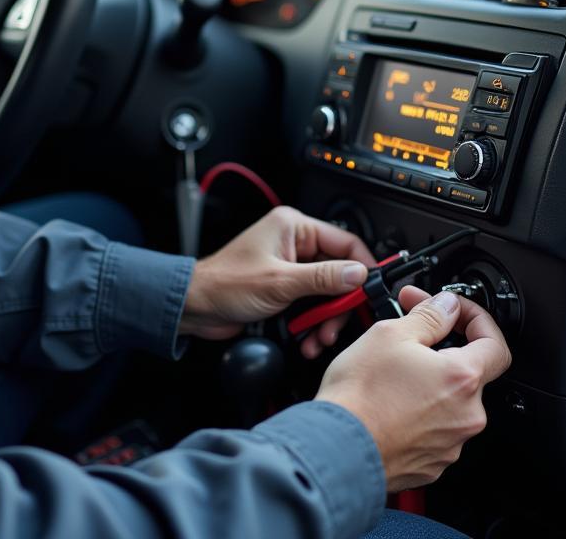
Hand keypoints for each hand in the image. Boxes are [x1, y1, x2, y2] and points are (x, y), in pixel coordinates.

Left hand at [179, 206, 374, 356]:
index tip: (371, 290)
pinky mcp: (285, 288)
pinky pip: (311, 304)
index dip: (361, 266)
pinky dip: (312, 323)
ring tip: (318, 337)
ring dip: (325, 318)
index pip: (344, 240)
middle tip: (336, 324)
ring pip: (326, 292)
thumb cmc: (224, 284)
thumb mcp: (280, 282)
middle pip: (338, 271)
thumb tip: (357, 274)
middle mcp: (294, 243)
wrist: (194, 307)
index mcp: (294, 227)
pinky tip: (307, 339)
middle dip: (339, 303)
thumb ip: (322, 278)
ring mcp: (290, 267)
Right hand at [316, 286, 510, 490]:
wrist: (337, 449)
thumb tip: (446, 306)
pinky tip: (392, 399)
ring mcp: (450, 443)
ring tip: (394, 370)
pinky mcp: (432, 463)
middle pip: (470, 371)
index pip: (495, 343)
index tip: (453, 311)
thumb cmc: (359, 397)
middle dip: (444, 348)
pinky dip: (420, 409)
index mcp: (462, 379)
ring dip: (430, 380)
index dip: (476, 319)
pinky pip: (436, 427)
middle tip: (412, 333)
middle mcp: (466, 416)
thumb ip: (429, 315)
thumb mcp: (390, 334)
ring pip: (450, 400)